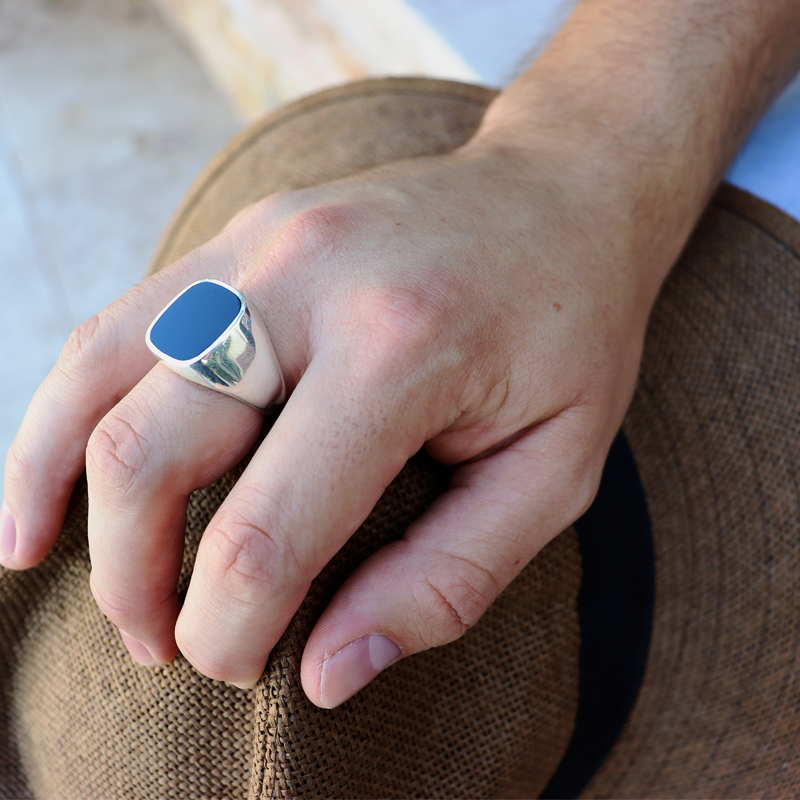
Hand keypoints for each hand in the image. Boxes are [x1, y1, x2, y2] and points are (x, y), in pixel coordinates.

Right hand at [1, 137, 650, 703]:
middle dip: (133, 582)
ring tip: (75, 578)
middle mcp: (305, 281)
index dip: (228, 632)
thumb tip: (326, 673)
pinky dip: (64, 410)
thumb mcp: (554, 473)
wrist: (563, 192)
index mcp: (399, 349)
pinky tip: (57, 476)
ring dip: (66, 496)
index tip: (240, 667)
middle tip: (167, 646)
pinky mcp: (239, 236)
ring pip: (97, 380)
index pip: (264, 533)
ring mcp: (259, 242)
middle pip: (146, 455)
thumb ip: (444, 582)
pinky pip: (117, 326)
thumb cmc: (573, 334)